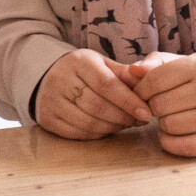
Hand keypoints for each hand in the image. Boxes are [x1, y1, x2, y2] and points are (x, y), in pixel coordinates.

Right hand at [33, 49, 153, 140]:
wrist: (48, 77)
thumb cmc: (84, 72)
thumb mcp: (103, 64)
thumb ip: (125, 74)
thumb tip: (148, 79)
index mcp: (79, 62)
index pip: (107, 84)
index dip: (128, 101)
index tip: (146, 113)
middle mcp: (61, 79)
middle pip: (97, 106)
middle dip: (123, 117)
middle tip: (139, 120)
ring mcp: (51, 100)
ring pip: (88, 122)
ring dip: (112, 127)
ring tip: (126, 124)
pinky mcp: (47, 118)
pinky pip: (77, 133)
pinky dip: (97, 134)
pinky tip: (108, 129)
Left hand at [134, 51, 195, 157]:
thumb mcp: (192, 62)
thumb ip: (160, 63)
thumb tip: (132, 70)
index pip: (154, 80)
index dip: (141, 89)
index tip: (142, 94)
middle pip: (158, 105)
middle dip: (154, 107)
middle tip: (163, 106)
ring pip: (168, 126)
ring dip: (163, 125)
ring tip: (173, 117)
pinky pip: (181, 146)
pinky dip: (170, 142)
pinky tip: (175, 133)